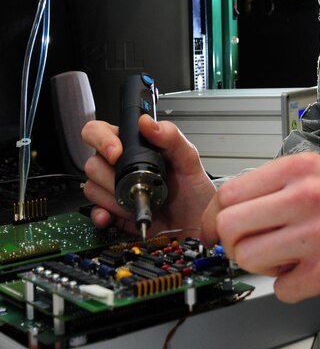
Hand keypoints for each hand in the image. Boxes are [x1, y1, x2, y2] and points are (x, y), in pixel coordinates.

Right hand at [82, 115, 215, 238]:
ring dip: (111, 196)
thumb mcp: (189, 160)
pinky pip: (95, 213)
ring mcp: (115, 191)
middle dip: (109, 175)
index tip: (116, 153)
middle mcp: (120, 168)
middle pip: (92, 162)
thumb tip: (147, 123)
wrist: (197, 225)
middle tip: (132, 183)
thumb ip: (171, 136)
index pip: (100, 132)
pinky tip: (115, 216)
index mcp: (134, 148)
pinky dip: (101, 215)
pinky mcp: (114, 215)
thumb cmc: (194, 191)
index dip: (102, 139)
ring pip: (92, 187)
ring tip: (134, 201)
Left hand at [202, 152, 319, 302]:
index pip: (229, 193)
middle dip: (233, 243)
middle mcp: (305, 197)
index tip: (219, 229)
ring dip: (262, 266)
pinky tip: (311, 273)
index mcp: (298, 169)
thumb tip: (229, 211)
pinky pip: (281, 289)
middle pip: (230, 227)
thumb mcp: (318, 172)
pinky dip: (291, 287)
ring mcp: (316, 236)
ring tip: (285, 259)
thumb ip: (276, 186)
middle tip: (249, 247)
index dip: (218, 217)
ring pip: (249, 259)